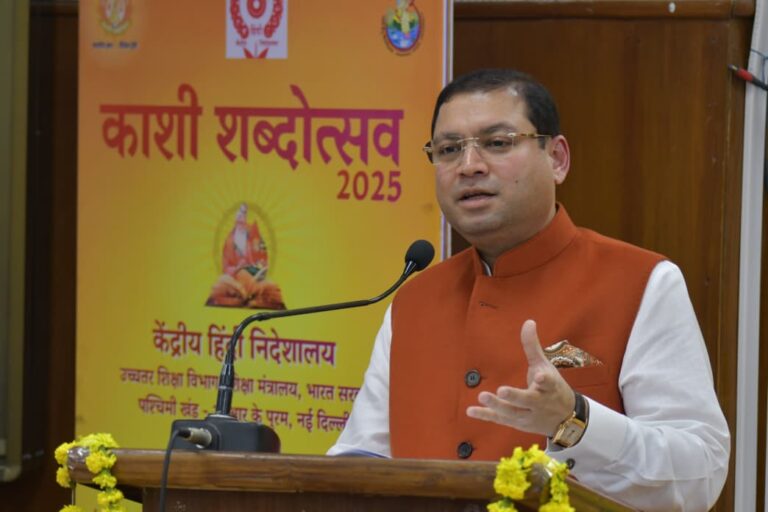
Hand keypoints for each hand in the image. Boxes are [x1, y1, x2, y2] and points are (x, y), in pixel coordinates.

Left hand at [466, 319, 574, 436]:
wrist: (565, 418)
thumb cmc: (553, 388)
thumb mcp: (545, 366)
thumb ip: (532, 346)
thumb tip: (528, 321)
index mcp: (549, 387)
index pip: (548, 383)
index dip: (544, 380)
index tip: (539, 376)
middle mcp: (539, 403)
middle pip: (527, 401)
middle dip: (515, 396)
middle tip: (501, 390)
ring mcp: (528, 416)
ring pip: (512, 412)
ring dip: (497, 406)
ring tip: (482, 396)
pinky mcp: (517, 423)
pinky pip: (500, 419)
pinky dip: (485, 416)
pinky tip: (470, 411)